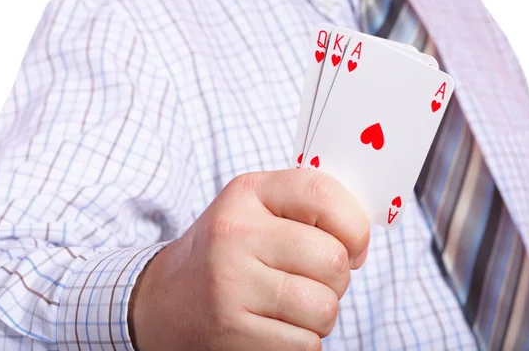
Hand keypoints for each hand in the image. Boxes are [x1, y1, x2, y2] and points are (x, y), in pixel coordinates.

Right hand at [129, 169, 369, 350]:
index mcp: (247, 193)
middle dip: (338, 278)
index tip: (353, 245)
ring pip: (324, 307)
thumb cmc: (227, 251)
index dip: (355, 225)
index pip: (322, 193)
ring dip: (321, 314)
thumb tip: (363, 234)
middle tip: (316, 279)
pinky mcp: (231, 331)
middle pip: (332, 259)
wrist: (164, 300)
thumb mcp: (255, 209)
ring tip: (294, 305)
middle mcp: (235, 233)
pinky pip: (305, 345)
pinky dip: (302, 341)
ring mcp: (230, 283)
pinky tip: (276, 327)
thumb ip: (306, 206)